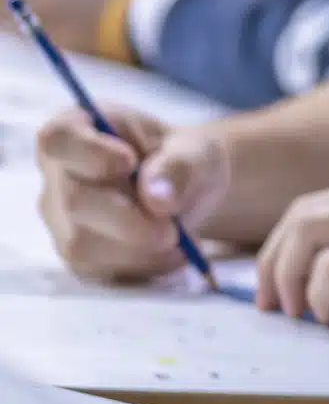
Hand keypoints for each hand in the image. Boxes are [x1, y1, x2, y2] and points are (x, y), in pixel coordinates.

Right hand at [35, 106, 229, 280]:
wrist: (188, 194)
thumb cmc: (183, 160)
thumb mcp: (195, 151)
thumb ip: (179, 167)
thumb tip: (158, 201)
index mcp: (77, 131)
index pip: (58, 139)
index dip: (89, 153)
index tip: (128, 162)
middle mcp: (58, 176)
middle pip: (75, 201)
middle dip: (129, 220)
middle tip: (172, 230)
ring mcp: (62, 220)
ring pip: (84, 244)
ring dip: (140, 249)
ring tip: (181, 237)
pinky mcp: (78, 256)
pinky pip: (101, 271)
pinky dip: (144, 267)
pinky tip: (172, 254)